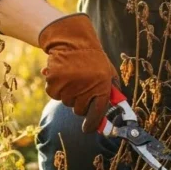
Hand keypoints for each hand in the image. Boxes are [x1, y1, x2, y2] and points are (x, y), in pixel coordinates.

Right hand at [38, 13, 118, 132]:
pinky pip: (54, 94)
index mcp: (102, 86)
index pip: (98, 113)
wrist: (72, 40)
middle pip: (79, 110)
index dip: (92, 123)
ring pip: (66, 102)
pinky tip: (62, 76)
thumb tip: (117, 111)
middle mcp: (86, 88)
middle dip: (80, 103)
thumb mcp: (108, 72)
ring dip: (68, 94)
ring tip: (72, 77)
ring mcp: (69, 86)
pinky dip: (56, 88)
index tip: (87, 129)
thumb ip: (113, 91)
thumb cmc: (93, 58)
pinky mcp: (54, 82)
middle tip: (80, 88)